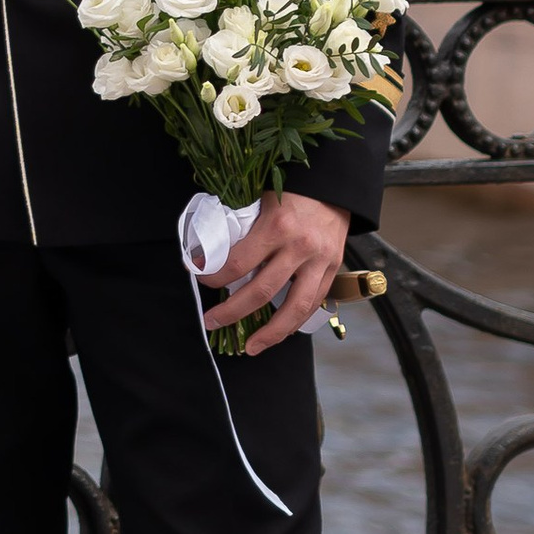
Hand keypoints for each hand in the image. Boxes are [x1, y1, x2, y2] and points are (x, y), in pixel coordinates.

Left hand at [201, 187, 348, 352]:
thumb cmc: (292, 190)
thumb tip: (210, 251)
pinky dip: (295, 321)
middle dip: (231, 311)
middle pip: (261, 291)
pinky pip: (313, 303)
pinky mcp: (332, 269)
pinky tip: (279, 332)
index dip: (214, 275)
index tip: (198, 276)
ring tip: (249, 347)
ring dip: (269, 333)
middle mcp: (299, 247)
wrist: (335, 186)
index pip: (238, 262)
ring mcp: (319, 261)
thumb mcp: (261, 200)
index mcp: (277, 226)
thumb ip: (242, 227)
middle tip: (210, 321)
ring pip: (293, 307)